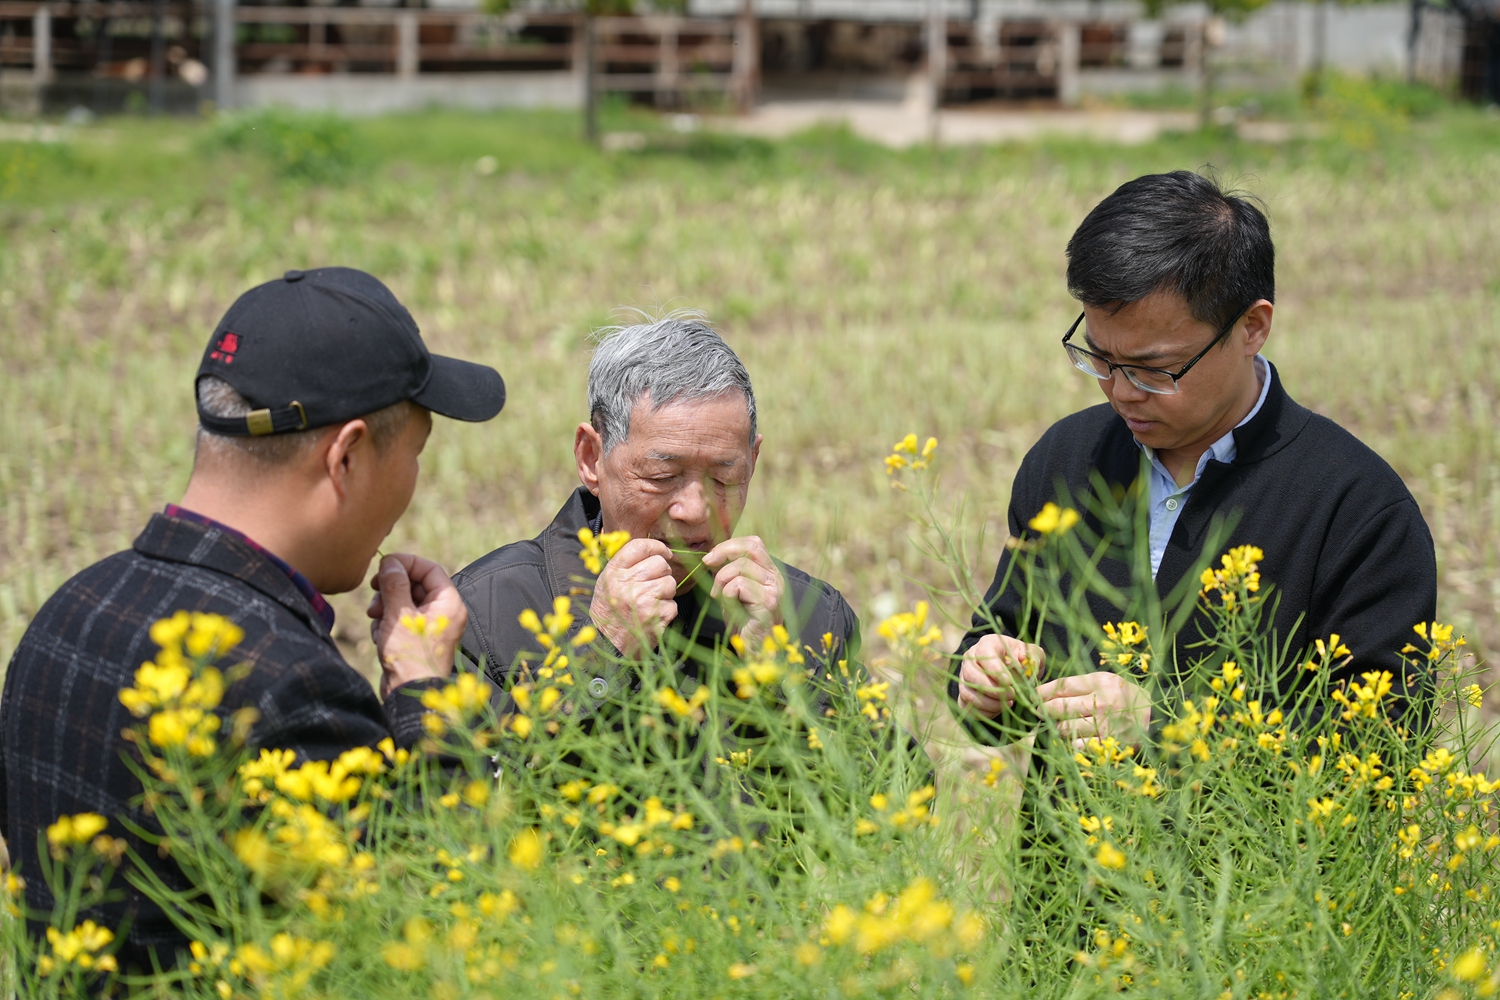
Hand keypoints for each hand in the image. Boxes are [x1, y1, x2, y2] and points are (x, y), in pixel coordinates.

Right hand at [366, 553, 465, 699]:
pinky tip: (379, 635)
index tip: (383, 565)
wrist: (409, 695)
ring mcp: (432, 627)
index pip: (429, 569)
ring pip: (405, 602)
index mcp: (449, 603)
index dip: (406, 563)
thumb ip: (395, 585)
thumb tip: (391, 563)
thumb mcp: (398, 615)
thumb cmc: (410, 656)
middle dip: (391, 588)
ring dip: (386, 606)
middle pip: (415, 584)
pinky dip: (387, 623)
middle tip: (374, 592)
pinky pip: (401, 620)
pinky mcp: (418, 640)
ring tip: (375, 618)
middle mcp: (445, 613)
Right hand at [589, 537, 677, 657]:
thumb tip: (653, 550)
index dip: (656, 547)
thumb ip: (625, 566)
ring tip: (652, 602)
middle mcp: (627, 584)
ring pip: (670, 583)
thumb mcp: (606, 584)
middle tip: (655, 584)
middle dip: (663, 573)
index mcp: (613, 573)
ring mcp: (642, 599)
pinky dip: (667, 612)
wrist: (608, 645)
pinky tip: (654, 617)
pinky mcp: (655, 616)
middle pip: (660, 564)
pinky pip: (673, 605)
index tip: (664, 553)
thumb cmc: (609, 614)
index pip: (639, 546)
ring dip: (666, 592)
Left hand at [702, 536, 784, 650]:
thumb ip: (729, 572)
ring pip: (741, 566)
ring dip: (721, 580)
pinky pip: (739, 585)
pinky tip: (730, 607)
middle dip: (724, 552)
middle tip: (707, 564)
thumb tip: (712, 555)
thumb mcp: (733, 590)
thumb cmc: (741, 622)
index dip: (730, 545)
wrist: (753, 651)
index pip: (754, 543)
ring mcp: (774, 589)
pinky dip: (727, 595)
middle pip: (751, 547)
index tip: (710, 558)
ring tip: (718, 596)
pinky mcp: (768, 602)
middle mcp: (776, 577)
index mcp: (769, 572)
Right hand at [957, 634, 1042, 718]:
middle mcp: (970, 659)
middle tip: (1012, 695)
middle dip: (992, 689)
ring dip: (989, 703)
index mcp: (987, 644)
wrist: (1011, 673)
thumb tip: (1024, 661)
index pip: (984, 654)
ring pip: (968, 693)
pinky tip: (999, 709)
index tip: (1009, 682)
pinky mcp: (962, 695)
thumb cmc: (1020, 660)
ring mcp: (964, 678)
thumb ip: (1033, 654)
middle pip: (971, 675)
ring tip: (1008, 703)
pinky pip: (967, 707)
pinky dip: (984, 712)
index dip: (994, 669)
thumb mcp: (1032, 653)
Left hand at [1038, 671, 1151, 745]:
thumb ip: (1079, 686)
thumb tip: (1045, 693)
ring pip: (1065, 727)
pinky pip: (1078, 746)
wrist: (1155, 716)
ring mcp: (1106, 725)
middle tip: (1040, 712)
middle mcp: (1103, 703)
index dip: (1042, 692)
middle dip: (1044, 710)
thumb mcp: (1105, 682)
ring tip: (1057, 725)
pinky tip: (1073, 738)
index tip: (1033, 696)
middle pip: (1058, 707)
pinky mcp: (1109, 745)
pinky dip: (1071, 743)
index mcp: (1101, 683)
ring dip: (1056, 727)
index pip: (1061, 686)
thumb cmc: (1124, 697)